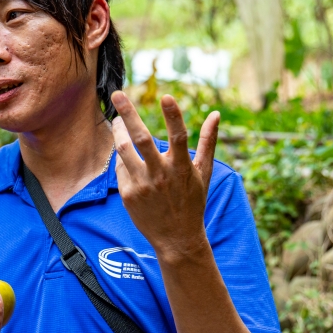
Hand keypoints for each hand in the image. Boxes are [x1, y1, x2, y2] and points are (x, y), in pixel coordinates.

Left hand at [109, 91, 220, 259]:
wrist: (177, 238)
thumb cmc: (192, 201)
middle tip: (118, 94)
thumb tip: (215, 114)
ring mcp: (143, 185)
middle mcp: (162, 174)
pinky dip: (122, 158)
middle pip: (141, 138)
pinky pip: (121, 168)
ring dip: (118, 132)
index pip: (179, 136)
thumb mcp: (204, 172)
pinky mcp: (129, 194)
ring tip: (117, 120)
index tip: (166, 96)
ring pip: (124, 150)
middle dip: (129, 114)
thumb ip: (208, 141)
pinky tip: (126, 155)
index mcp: (182, 167)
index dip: (173, 115)